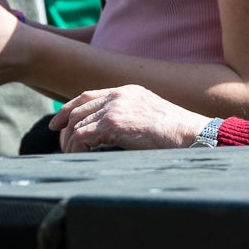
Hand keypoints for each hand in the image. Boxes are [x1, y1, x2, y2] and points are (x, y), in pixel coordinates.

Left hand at [51, 86, 209, 151]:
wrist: (190, 133)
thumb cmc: (175, 132)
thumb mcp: (148, 114)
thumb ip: (127, 115)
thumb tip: (106, 132)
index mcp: (128, 90)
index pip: (87, 96)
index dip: (68, 109)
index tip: (57, 124)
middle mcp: (118, 95)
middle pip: (77, 109)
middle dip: (64, 129)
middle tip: (63, 146)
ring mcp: (115, 107)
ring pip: (76, 124)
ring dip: (70, 143)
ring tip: (73, 156)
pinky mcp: (112, 123)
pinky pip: (81, 137)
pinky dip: (75, 149)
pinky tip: (80, 157)